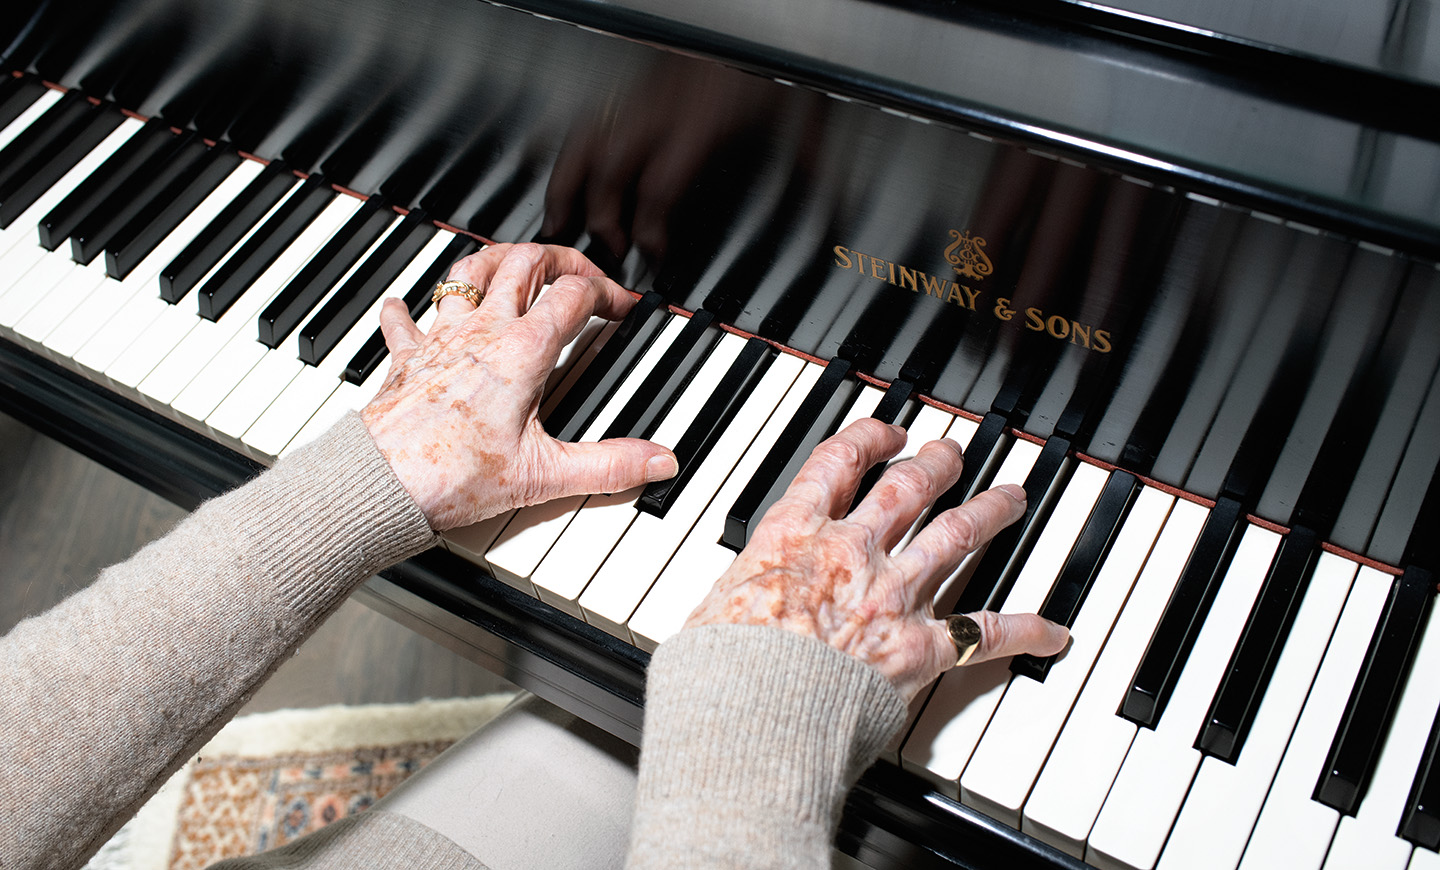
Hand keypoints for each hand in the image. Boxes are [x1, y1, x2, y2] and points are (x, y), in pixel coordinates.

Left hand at [361, 243, 677, 530]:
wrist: (381, 484)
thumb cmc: (452, 475)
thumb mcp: (545, 474)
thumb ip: (609, 466)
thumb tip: (656, 460)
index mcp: (522, 351)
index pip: (574, 295)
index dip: (607, 292)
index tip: (623, 306)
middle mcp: (481, 332)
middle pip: (525, 263)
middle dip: (560, 258)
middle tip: (581, 271)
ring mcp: (440, 339)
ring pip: (469, 272)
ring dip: (496, 259)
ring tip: (515, 261)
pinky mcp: (406, 358)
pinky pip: (404, 319)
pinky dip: (409, 307)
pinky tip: (407, 305)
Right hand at [684, 418, 1068, 699]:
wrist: (750, 710)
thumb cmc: (719, 668)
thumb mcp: (709, 609)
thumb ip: (736, 596)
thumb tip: (728, 610)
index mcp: (794, 534)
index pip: (838, 464)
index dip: (869, 439)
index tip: (885, 432)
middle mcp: (851, 552)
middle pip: (907, 488)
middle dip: (935, 462)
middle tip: (952, 451)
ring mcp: (891, 596)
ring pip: (955, 535)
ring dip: (990, 510)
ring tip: (1012, 496)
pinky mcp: (919, 649)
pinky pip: (984, 633)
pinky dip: (1026, 630)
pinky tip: (1055, 631)